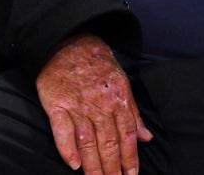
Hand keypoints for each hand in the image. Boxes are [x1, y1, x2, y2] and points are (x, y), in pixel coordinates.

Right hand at [36, 34, 152, 174]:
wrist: (69, 42)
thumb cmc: (99, 64)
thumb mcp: (123, 83)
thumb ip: (133, 113)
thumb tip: (146, 137)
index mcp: (119, 99)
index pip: (127, 135)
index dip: (130, 157)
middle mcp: (100, 105)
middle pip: (108, 142)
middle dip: (113, 168)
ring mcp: (78, 106)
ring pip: (88, 141)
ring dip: (94, 165)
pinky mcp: (56, 105)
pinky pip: (62, 131)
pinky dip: (68, 149)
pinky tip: (74, 165)